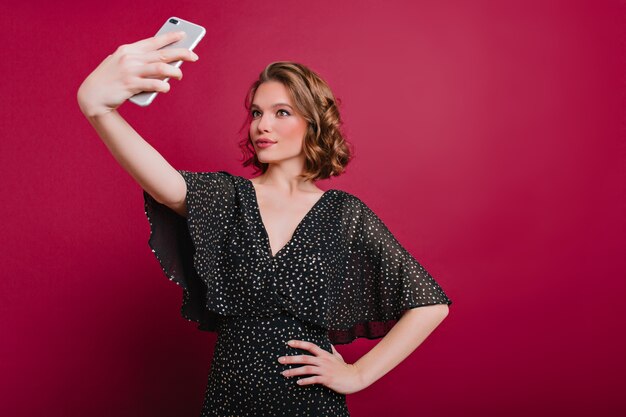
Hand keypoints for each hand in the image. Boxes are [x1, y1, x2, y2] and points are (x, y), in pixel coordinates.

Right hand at [77, 31, 198, 116]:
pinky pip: (153, 84)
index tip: (184, 35)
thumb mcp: (121, 64)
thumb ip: (139, 62)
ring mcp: (130, 71)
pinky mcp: (130, 85)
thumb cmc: (110, 80)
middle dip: (181, 53)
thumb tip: (164, 65)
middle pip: (162, 53)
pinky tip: (167, 87)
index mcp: (128, 50)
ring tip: (180, 75)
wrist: (92, 96)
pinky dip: (163, 86)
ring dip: (174, 72)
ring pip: (160, 67)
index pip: (153, 41)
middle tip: (194, 56)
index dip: (170, 37)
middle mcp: (130, 58)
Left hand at [278, 340, 365, 394]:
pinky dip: (305, 381)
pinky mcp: (326, 379)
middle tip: (280, 360)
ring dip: (294, 371)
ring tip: (284, 373)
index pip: (310, 346)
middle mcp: (323, 361)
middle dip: (291, 359)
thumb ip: (332, 351)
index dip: (299, 343)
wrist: (354, 377)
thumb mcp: (338, 357)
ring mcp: (324, 370)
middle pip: (304, 358)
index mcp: (325, 354)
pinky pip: (313, 380)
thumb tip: (329, 345)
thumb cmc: (345, 368)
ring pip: (306, 369)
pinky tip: (298, 382)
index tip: (289, 343)